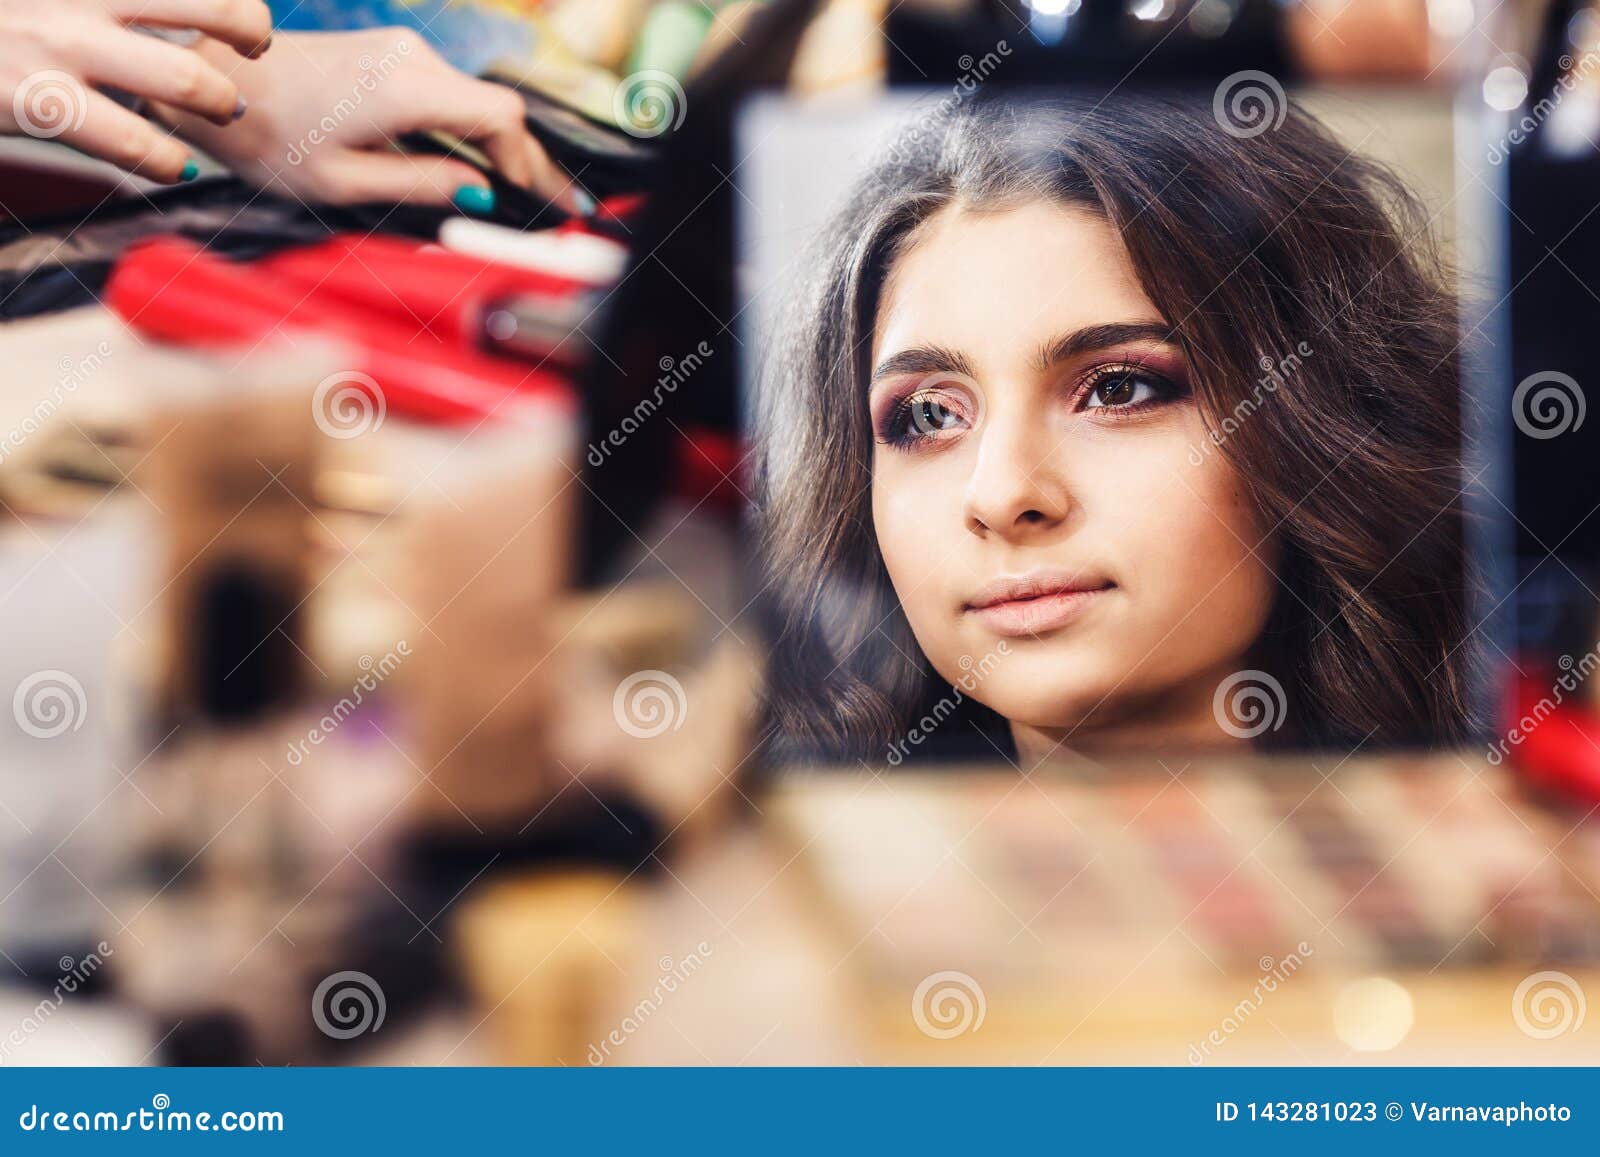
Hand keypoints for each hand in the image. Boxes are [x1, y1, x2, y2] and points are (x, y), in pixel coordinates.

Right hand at [0, 0, 271, 182]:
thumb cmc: (2, 18)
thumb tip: (179, 8)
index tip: (238, 13)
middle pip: (213, 1)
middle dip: (248, 26)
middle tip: (253, 44)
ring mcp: (60, 43)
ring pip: (187, 79)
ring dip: (220, 100)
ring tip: (222, 108)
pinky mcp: (38, 101)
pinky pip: (135, 143)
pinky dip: (167, 161)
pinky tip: (173, 164)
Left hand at [157, 29, 588, 213]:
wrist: (212, 84)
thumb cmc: (264, 137)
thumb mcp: (343, 182)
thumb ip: (419, 185)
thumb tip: (479, 193)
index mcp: (404, 90)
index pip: (501, 118)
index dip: (531, 164)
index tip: (547, 204)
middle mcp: (411, 59)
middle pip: (499, 110)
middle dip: (532, 163)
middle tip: (563, 206)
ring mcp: (401, 52)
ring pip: (478, 102)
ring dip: (505, 149)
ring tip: (532, 195)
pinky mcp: (389, 57)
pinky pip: (451, 96)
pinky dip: (476, 133)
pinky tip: (488, 167)